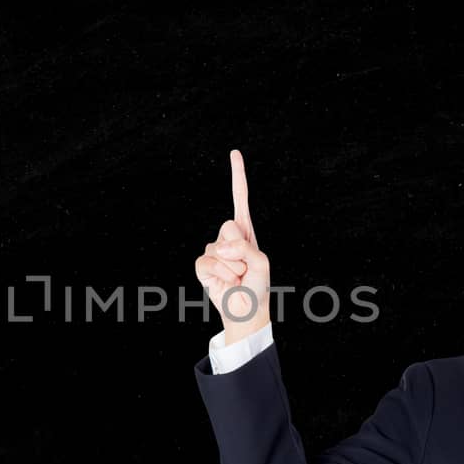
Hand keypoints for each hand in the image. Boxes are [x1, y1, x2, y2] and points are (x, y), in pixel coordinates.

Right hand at [193, 149, 270, 343]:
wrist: (246, 309)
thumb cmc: (257, 285)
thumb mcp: (261, 263)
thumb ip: (244, 249)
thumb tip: (218, 247)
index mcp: (245, 231)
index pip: (240, 199)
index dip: (237, 176)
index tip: (234, 153)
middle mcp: (228, 237)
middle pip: (229, 227)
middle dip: (240, 249)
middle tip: (245, 267)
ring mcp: (213, 250)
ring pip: (220, 249)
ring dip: (233, 267)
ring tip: (237, 277)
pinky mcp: (202, 265)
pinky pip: (208, 262)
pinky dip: (220, 274)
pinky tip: (224, 281)